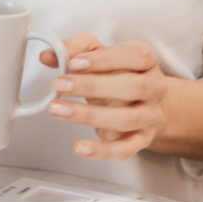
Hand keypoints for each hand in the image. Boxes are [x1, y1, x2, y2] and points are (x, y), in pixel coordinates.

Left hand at [46, 35, 171, 160]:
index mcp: (147, 60)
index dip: (106, 59)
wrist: (139, 103)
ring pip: (127, 118)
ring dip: (89, 115)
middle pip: (132, 87)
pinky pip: (125, 149)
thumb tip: (47, 55)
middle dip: (92, 86)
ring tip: (57, 109)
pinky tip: (79, 147)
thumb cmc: (114, 73)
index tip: (75, 63)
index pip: (136, 56)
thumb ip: (73, 50)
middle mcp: (155, 87)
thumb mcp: (96, 53)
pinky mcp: (141, 140)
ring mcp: (150, 116)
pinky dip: (102, 151)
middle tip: (59, 85)